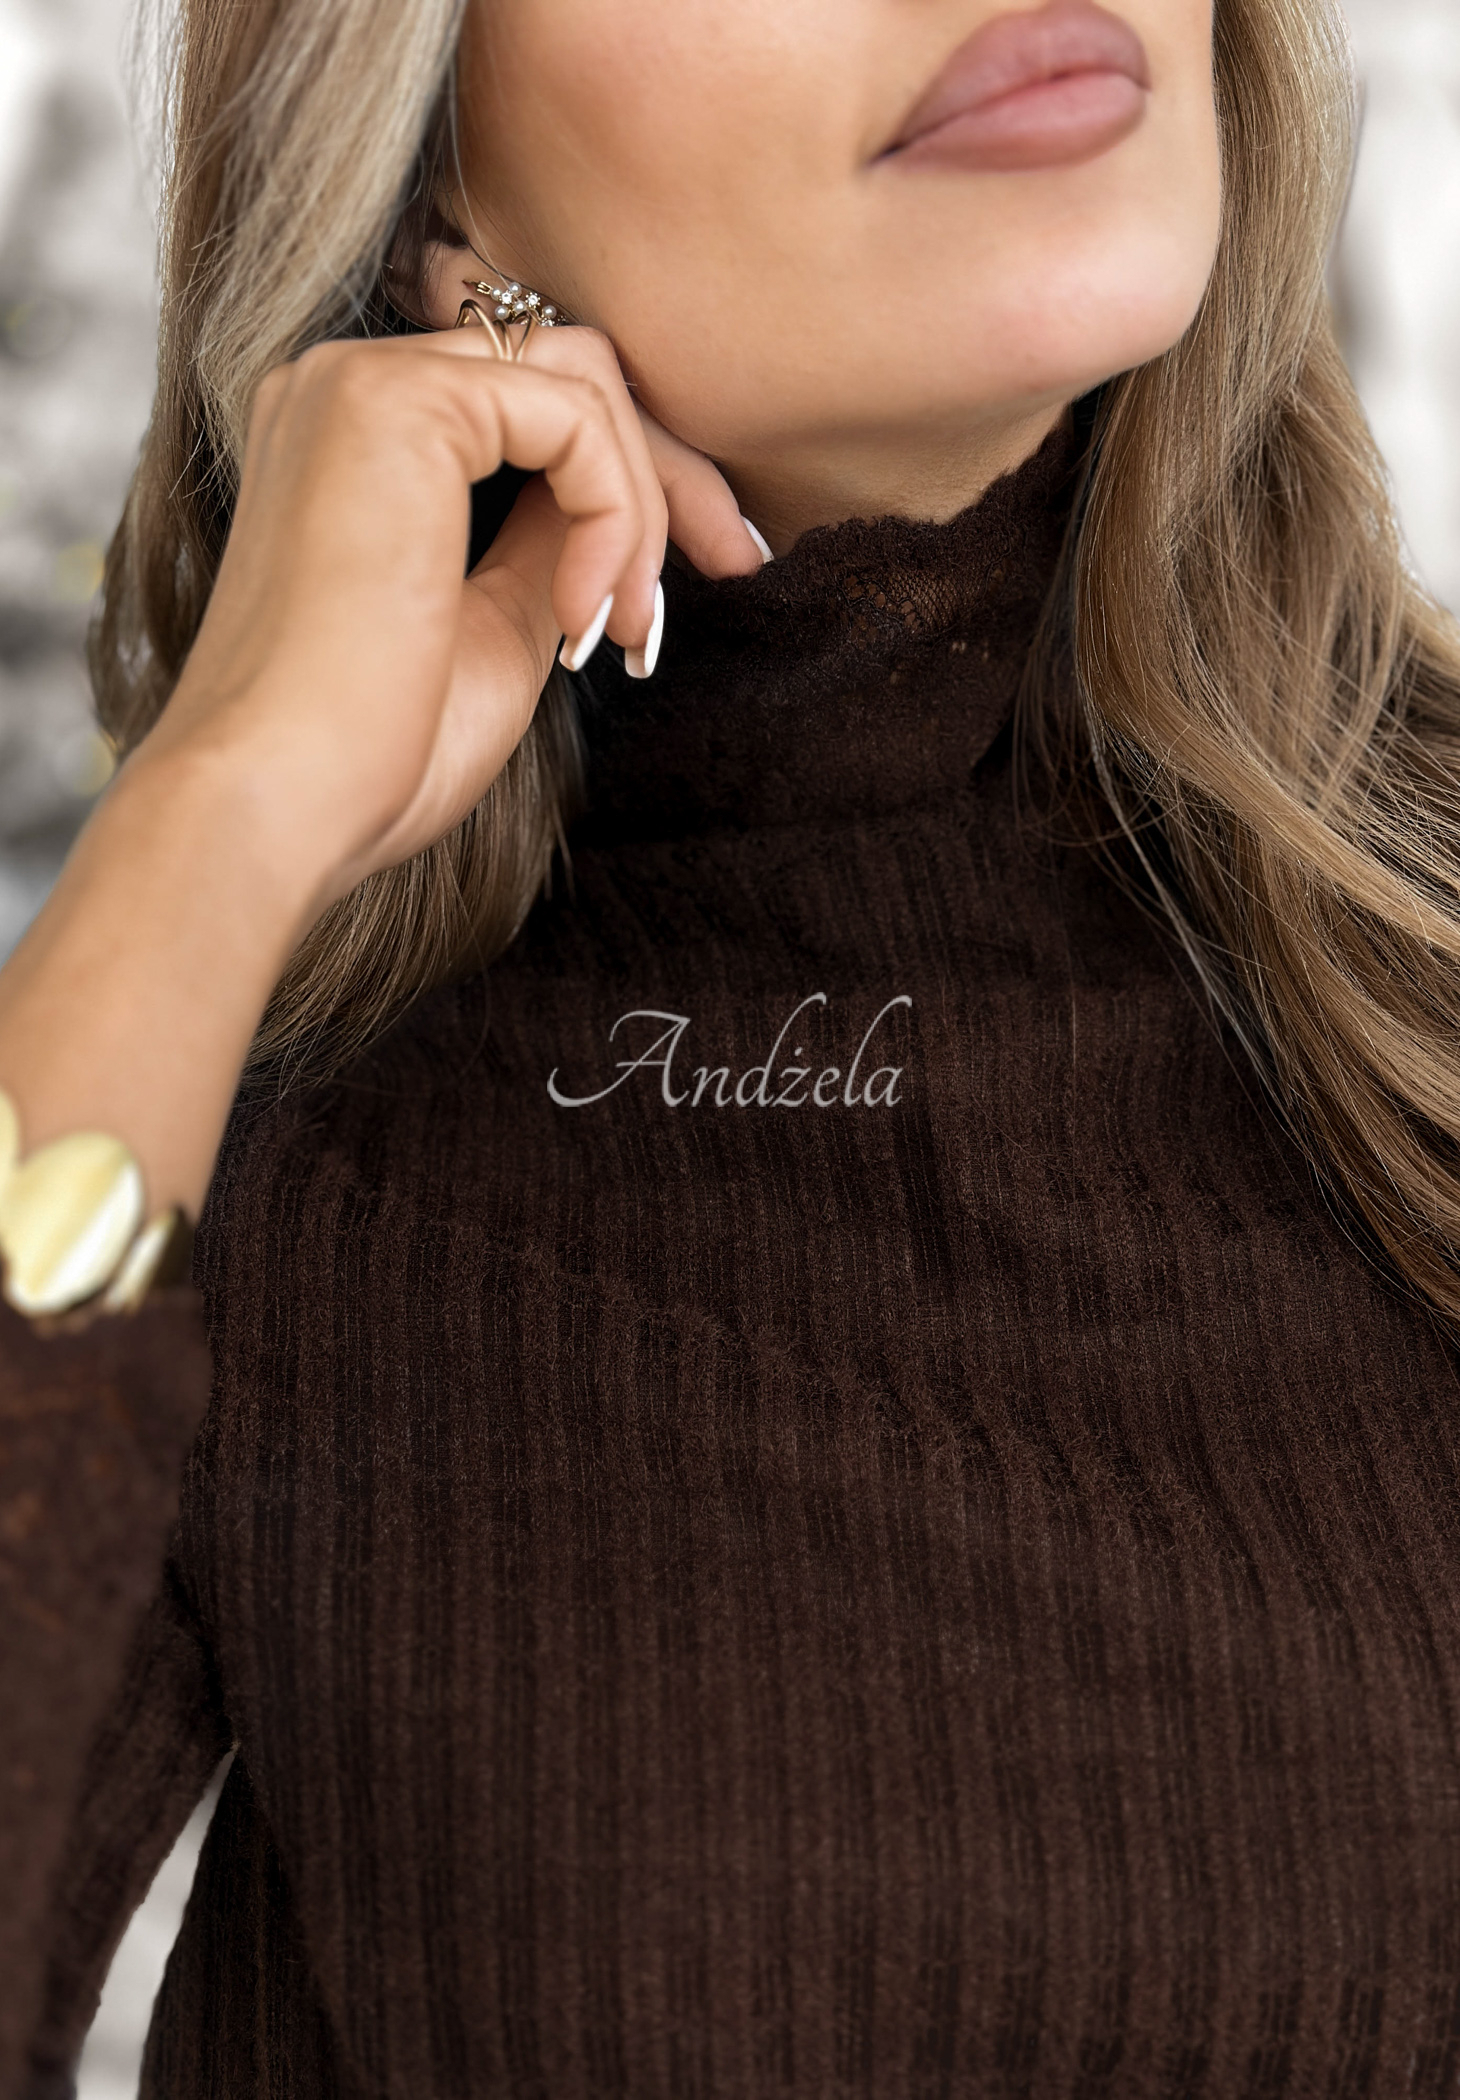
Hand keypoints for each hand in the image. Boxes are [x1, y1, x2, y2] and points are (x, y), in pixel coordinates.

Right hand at [0, 324, 765, 1218]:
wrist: (281, 809)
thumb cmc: (374, 756)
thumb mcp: (501, 631)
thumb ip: (553, 546)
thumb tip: (627, 507)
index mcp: (359, 443)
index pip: (534, 407)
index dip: (636, 487)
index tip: (677, 592)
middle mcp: (348, 387)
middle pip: (570, 371)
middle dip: (670, 475)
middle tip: (737, 569)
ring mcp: (360, 382)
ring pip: (582, 382)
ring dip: (642, 508)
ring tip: (627, 631)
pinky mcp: (391, 402)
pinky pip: (573, 414)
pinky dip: (615, 513)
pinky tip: (585, 615)